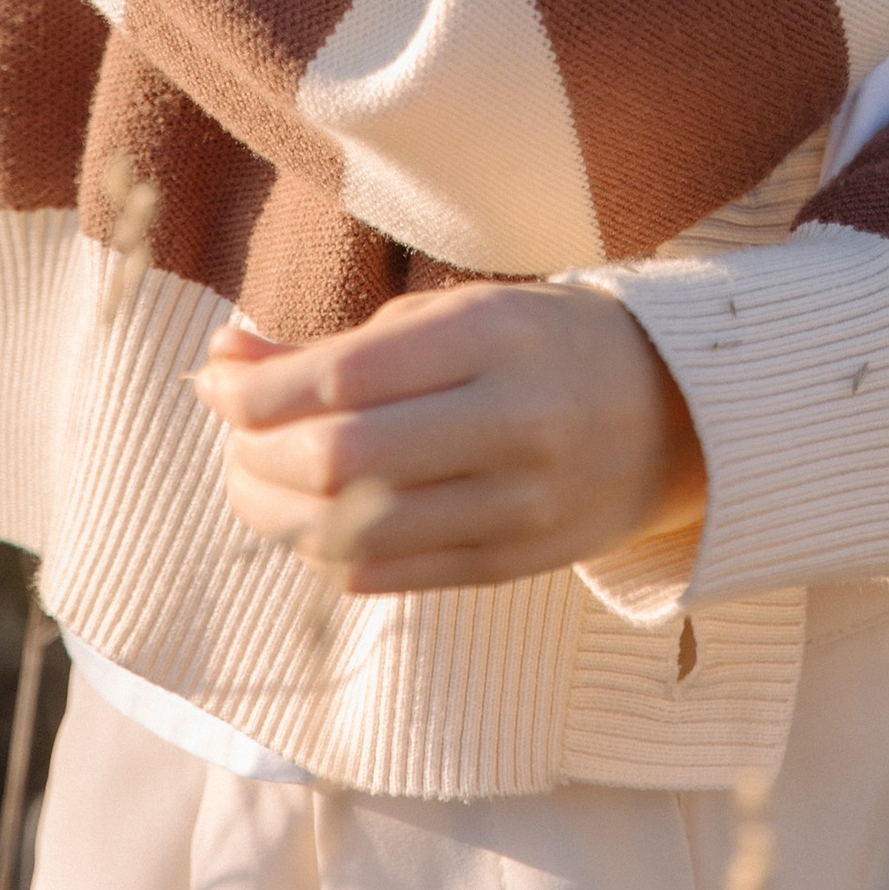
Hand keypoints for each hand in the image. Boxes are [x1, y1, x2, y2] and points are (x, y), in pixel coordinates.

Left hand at [195, 280, 705, 593]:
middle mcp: (512, 422)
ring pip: (354, 533)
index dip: (258, 390)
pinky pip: (388, 576)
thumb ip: (338, 345)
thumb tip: (222, 363)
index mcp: (496, 335)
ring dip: (277, 512)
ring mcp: (517, 505)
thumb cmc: (540, 343)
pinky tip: (312, 518)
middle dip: (256, 453)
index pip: (344, 378)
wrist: (673, 411)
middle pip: (342, 462)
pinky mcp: (513, 565)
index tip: (215, 381)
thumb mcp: (454, 313)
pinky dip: (326, 552)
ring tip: (255, 478)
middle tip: (231, 435)